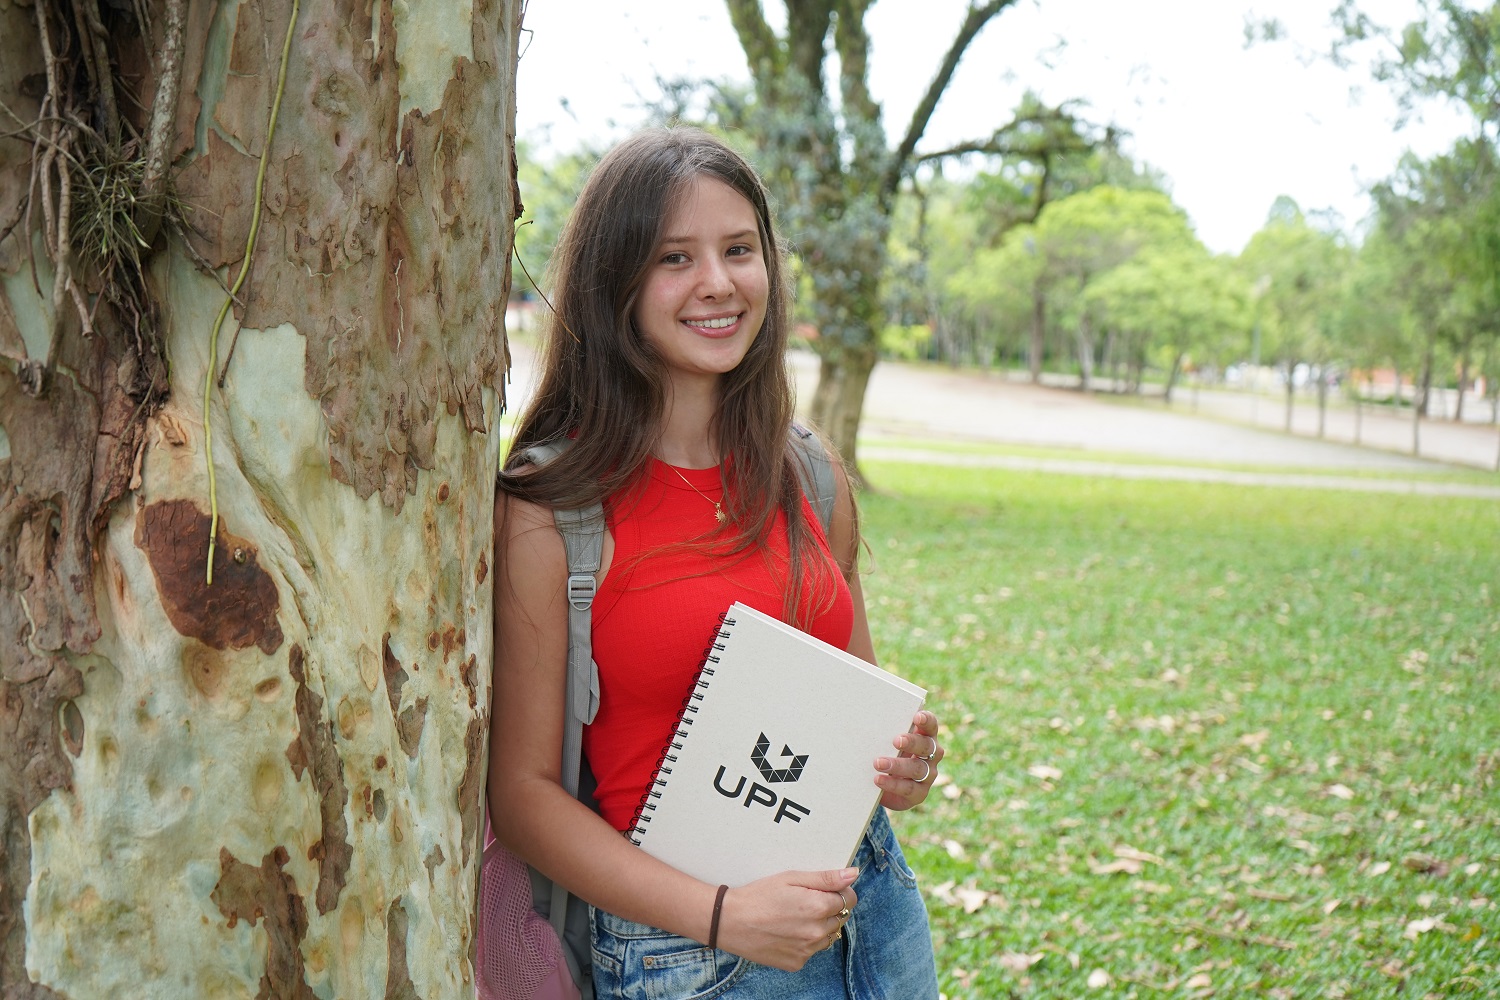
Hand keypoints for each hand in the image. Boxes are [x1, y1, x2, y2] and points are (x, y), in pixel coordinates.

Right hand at [714, 867, 858, 970]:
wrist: (730, 921)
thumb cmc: (759, 895)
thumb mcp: (791, 878)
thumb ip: (825, 878)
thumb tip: (853, 874)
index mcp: (819, 907)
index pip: (848, 899)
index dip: (839, 891)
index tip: (825, 889)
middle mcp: (817, 932)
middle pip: (840, 918)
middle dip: (829, 908)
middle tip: (804, 902)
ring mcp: (807, 950)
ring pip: (828, 936)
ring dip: (819, 926)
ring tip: (794, 917)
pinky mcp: (796, 963)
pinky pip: (811, 951)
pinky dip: (804, 942)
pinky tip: (787, 931)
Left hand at [874, 709, 943, 810]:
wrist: (886, 784)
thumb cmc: (888, 753)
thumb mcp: (888, 742)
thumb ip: (886, 732)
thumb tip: (867, 720)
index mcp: (925, 737)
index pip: (931, 726)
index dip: (926, 720)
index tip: (917, 717)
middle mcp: (931, 755)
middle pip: (927, 746)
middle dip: (912, 743)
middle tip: (896, 741)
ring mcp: (928, 775)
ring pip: (918, 769)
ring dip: (898, 766)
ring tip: (878, 763)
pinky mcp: (920, 793)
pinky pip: (909, 788)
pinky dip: (893, 784)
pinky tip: (879, 779)